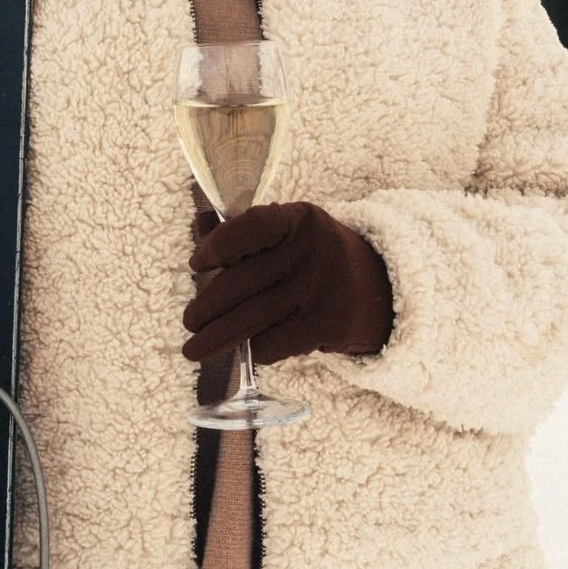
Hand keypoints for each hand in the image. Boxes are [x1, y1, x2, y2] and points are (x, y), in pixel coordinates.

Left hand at [184, 202, 393, 364]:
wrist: (377, 290)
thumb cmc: (314, 257)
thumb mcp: (290, 231)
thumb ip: (244, 229)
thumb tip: (200, 222)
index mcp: (299, 219)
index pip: (250, 227)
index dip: (216, 246)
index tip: (196, 264)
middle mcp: (309, 252)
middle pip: (242, 281)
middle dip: (207, 306)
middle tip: (190, 320)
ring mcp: (318, 291)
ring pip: (250, 319)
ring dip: (215, 338)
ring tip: (194, 348)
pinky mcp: (323, 326)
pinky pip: (271, 343)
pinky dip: (253, 348)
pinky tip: (246, 347)